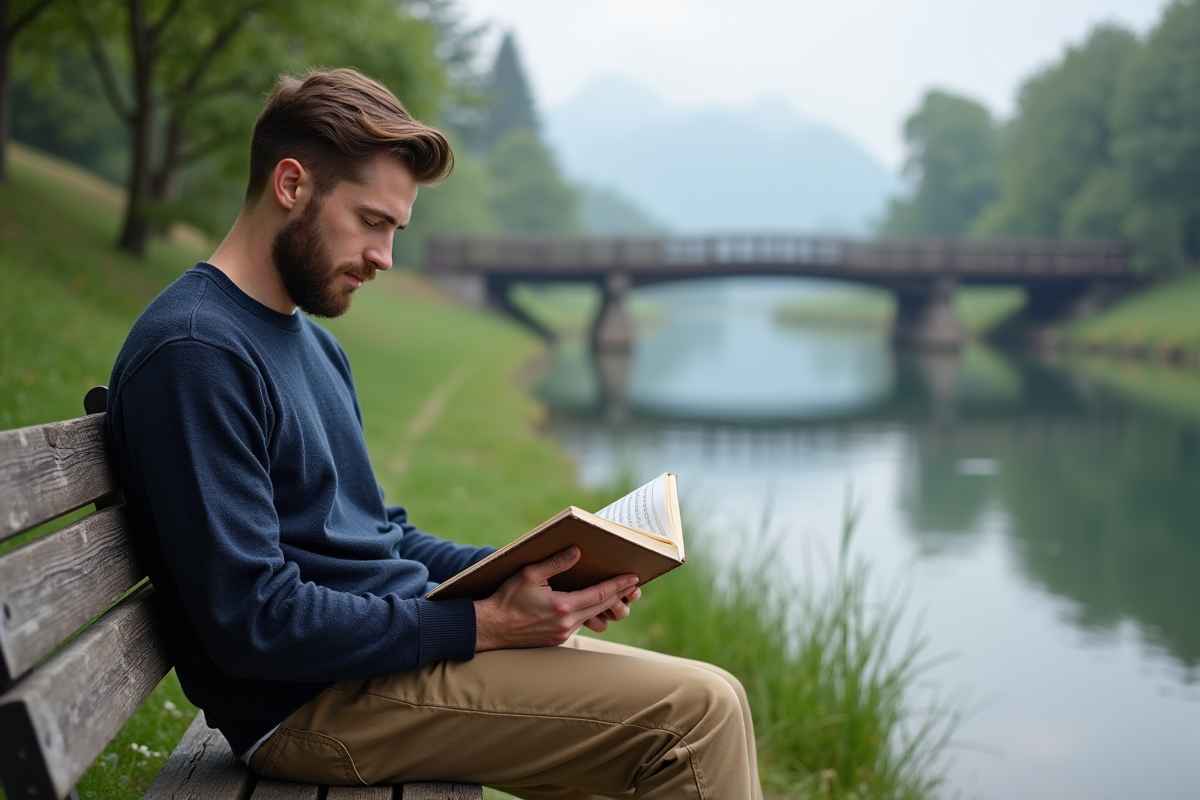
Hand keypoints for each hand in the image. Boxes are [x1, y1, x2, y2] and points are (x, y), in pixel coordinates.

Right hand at [474, 546, 638, 650]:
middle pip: (602, 607)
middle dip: (619, 594)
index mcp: (562, 607)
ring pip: (592, 617)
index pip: (600, 595)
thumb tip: (576, 551)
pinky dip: (588, 612)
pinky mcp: (557, 639)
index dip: (619, 585)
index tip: (634, 577)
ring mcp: (562, 634)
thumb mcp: (529, 575)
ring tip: (618, 591)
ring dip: (605, 605)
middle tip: (634, 583)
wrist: (490, 628)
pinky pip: (579, 623)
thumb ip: (555, 563)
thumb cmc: (507, 599)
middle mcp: (566, 624)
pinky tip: (590, 602)